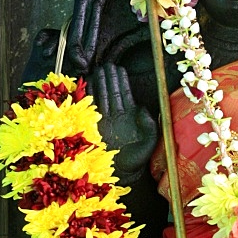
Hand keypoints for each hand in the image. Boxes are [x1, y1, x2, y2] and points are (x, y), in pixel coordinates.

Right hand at [90, 63, 158, 180]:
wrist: (123, 173)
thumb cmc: (138, 158)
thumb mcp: (150, 142)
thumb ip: (150, 125)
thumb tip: (143, 108)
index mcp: (129, 116)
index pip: (124, 94)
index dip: (121, 81)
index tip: (118, 68)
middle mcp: (116, 115)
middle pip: (111, 92)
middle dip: (109, 78)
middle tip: (106, 64)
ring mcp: (104, 120)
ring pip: (101, 97)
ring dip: (99, 84)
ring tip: (96, 70)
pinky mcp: (94, 126)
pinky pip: (90, 108)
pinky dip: (88, 97)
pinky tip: (86, 86)